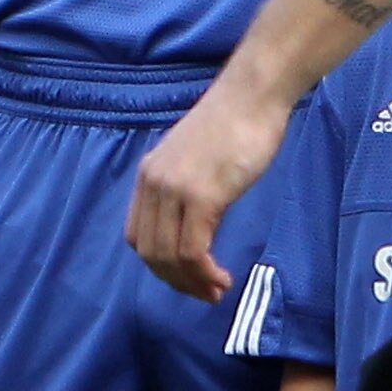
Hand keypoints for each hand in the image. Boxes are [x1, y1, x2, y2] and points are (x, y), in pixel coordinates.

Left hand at [127, 72, 291, 300]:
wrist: (253, 97)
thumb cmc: (236, 124)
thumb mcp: (197, 160)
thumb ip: (186, 189)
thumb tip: (195, 225)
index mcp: (148, 175)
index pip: (137, 237)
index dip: (158, 266)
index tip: (186, 277)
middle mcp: (153, 183)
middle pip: (150, 253)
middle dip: (176, 282)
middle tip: (205, 293)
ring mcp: (175, 190)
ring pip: (169, 256)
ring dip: (192, 282)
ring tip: (216, 290)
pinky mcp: (201, 196)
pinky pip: (193, 250)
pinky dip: (205, 272)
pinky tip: (221, 277)